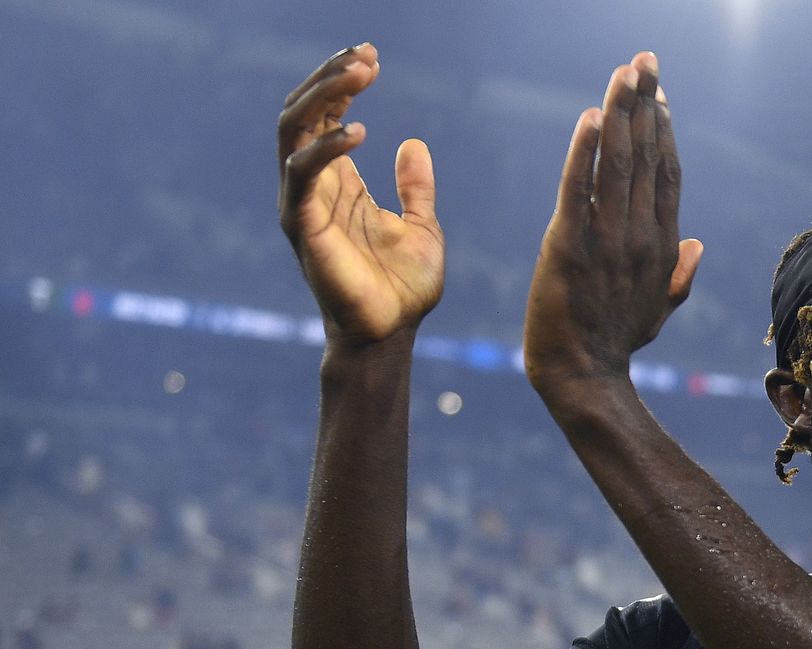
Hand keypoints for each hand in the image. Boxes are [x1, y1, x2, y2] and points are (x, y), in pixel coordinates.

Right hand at [277, 43, 444, 344]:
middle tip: (365, 55)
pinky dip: (327, 147)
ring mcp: (303, 204)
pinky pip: (303, 173)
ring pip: (293, 131)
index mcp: (339, 184)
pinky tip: (360, 131)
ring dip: (324, 96)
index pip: (326, 118)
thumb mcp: (422, 226)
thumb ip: (415, 187)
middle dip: (330, 78)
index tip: (372, 57)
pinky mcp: (302, 225)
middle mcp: (314, 187)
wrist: (391, 334)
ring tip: (360, 73)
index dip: (343, 84)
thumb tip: (413, 143)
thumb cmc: (402, 288)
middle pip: (302, 113)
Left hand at [524, 52, 702, 389]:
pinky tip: (592, 117)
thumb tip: (697, 243)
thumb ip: (680, 274)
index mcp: (662, 245)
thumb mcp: (658, 309)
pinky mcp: (569, 246)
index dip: (663, 130)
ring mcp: (608, 240)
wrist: (583, 375)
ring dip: (620, 113)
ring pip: (618, 164)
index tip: (658, 95)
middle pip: (647, 157)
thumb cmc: (617, 341)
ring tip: (624, 72)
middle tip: (644, 61)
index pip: (667, 174)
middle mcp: (641, 235)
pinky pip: (578, 190)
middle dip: (644, 104)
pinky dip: (585, 152)